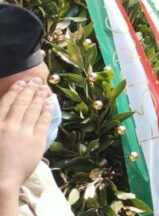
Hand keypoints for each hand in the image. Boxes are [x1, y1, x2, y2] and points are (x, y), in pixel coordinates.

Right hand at [0, 79, 52, 194]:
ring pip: (33, 110)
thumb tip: (4, 115)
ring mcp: (23, 133)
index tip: (21, 83)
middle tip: (36, 81)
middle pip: (21, 103)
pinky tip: (49, 103)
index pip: (6, 103)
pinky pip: (43, 121)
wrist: (0, 180)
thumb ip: (0, 125)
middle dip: (30, 90)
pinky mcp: (36, 141)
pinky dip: (46, 110)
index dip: (15, 91)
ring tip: (44, 88)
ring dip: (39, 97)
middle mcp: (9, 126)